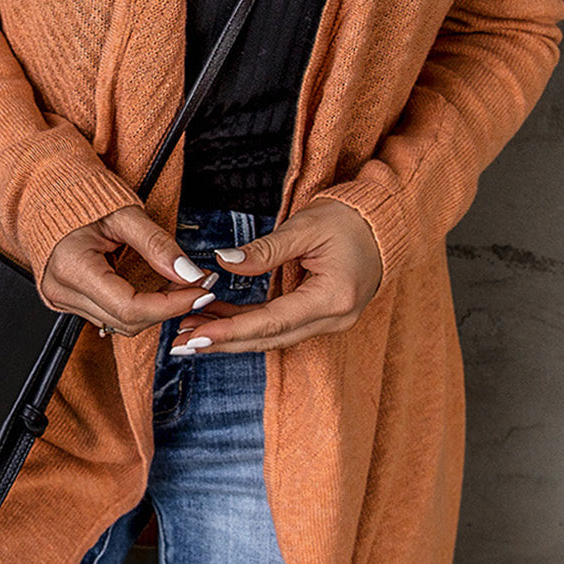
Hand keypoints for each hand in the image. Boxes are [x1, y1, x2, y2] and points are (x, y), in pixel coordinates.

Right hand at [40, 204, 221, 334]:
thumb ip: (157, 245)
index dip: (171, 305)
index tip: (200, 291)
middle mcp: (62, 291)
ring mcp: (61, 300)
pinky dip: (137, 307)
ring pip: (120, 324)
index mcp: (71, 267)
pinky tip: (153, 289)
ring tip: (177, 286)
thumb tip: (188, 273)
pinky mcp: (67, 302)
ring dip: (154, 310)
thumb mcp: (125, 213)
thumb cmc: (80, 197)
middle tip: (196, 286)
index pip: (130, 307)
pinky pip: (109, 316)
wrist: (47, 194)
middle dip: (167, 308)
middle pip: (127, 322)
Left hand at [168, 198, 383, 354]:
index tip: (196, 336)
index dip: (231, 331)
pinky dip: (248, 326)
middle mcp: (334, 318)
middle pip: (269, 339)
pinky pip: (280, 327)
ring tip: (190, 333)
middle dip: (224, 342)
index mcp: (333, 298)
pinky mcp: (321, 316)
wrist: (383, 223)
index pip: (273, 321)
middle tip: (181, 343)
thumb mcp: (305, 227)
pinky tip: (218, 322)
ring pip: (272, 336)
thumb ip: (265, 250)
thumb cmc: (348, 220)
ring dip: (232, 336)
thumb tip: (224, 262)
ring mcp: (329, 321)